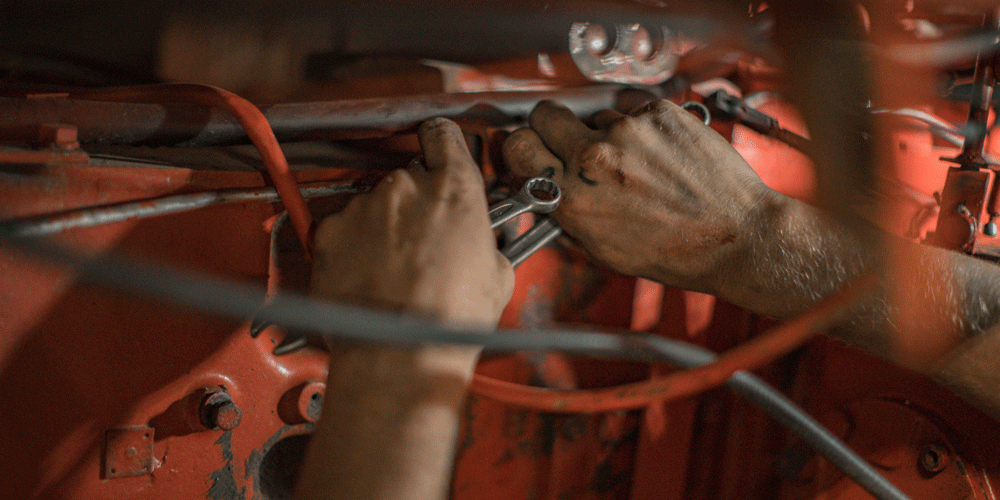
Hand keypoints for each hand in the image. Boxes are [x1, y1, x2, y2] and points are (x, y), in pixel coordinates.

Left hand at [312, 117, 513, 328]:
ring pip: (375, 205)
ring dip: (384, 228)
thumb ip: (487, 241)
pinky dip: (353, 246)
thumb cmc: (448, 321)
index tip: (441, 153)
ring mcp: (364, 207)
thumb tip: (482, 243)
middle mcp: (405, 187)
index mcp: (453, 188)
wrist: (399, 353)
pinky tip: (368, 276)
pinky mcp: (331, 231)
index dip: (442, 144)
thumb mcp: (498, 276)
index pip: (443, 135)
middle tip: (425, 243)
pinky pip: (344, 228)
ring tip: (395, 270)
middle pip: (409, 177)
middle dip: (416, 205)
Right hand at [502, 99, 779, 292]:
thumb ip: (567, 217)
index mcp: (574, 196)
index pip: (518, 147)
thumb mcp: (604, 250)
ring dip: (608, 135)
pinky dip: (644, 130)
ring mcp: (628, 130)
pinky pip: (635, 112)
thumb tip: (547, 196)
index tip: (532, 151)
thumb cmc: (677, 251)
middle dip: (553, 128)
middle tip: (571, 143)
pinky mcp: (659, 113)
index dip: (523, 148)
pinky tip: (663, 157)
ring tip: (638, 165)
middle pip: (546, 115)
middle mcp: (595, 157)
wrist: (736, 235)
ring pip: (597, 116)